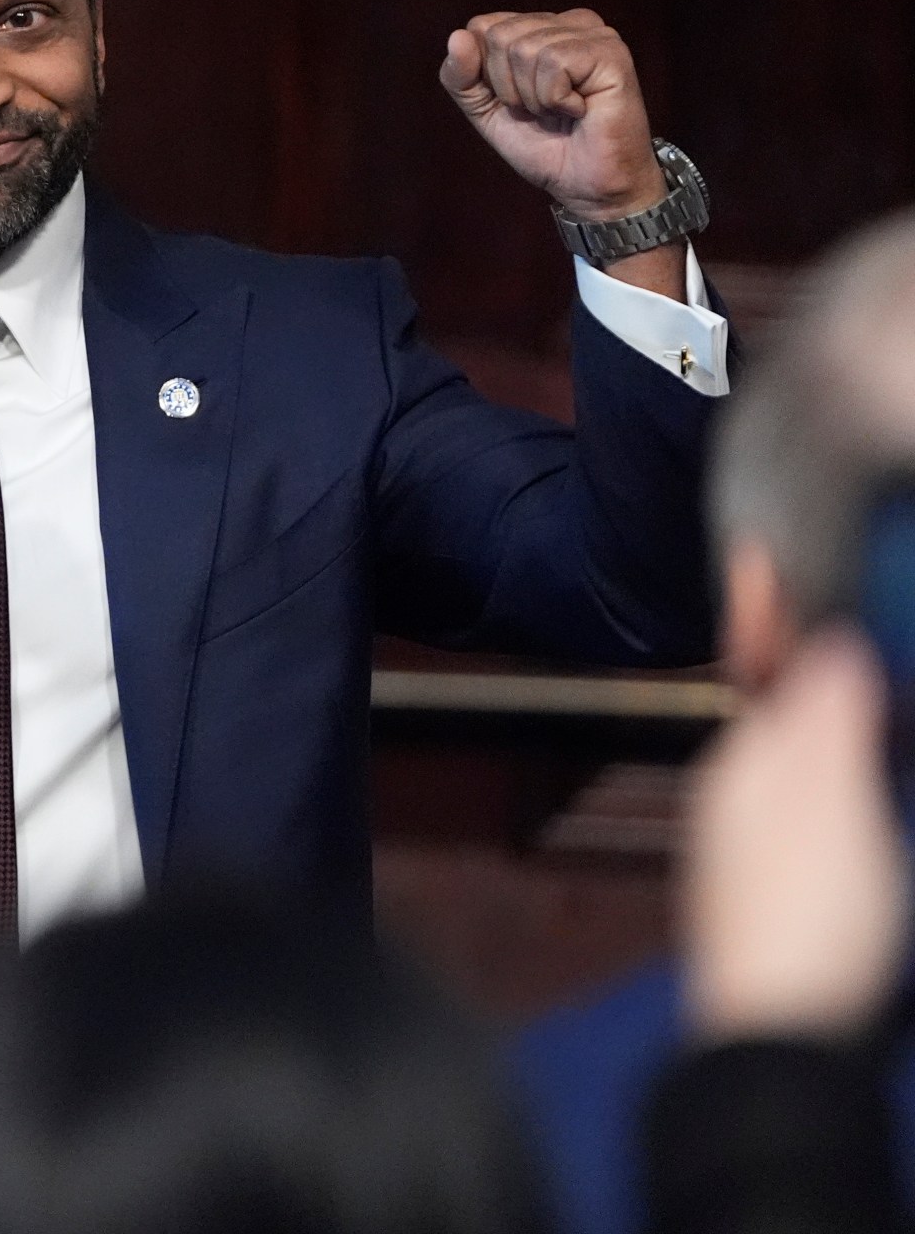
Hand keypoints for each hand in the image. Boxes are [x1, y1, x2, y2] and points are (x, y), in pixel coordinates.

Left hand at [441, 9, 666, 219]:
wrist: (586, 185)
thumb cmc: (543, 145)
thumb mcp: (485, 110)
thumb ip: (461, 76)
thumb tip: (458, 36)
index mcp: (541, 27)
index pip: (481, 27)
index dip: (485, 74)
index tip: (516, 100)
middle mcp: (569, 22)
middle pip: (500, 35)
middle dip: (508, 87)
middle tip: (542, 110)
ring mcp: (594, 33)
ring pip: (524, 49)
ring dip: (533, 97)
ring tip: (562, 111)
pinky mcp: (610, 52)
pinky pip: (553, 62)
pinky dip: (554, 98)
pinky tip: (580, 109)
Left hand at [684, 631, 909, 1043]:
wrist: (784, 1041)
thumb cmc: (808, 922)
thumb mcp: (828, 809)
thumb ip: (825, 727)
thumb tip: (826, 645)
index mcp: (744, 769)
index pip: (758, 674)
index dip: (766, 619)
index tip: (758, 558)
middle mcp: (736, 804)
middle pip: (780, 719)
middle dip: (809, 672)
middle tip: (826, 611)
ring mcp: (753, 856)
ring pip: (796, 769)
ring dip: (828, 728)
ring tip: (861, 686)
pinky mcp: (782, 900)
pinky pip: (809, 816)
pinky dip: (837, 785)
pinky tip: (863, 790)